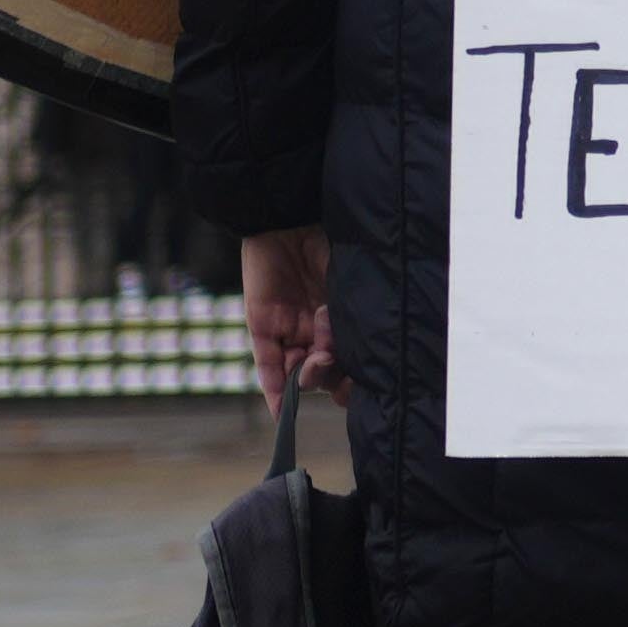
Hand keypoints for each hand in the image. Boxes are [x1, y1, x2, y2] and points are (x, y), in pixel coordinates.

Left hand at [240, 226, 350, 403]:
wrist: (288, 214)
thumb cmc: (328, 240)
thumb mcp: (348, 284)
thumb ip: (350, 319)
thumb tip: (363, 355)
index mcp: (338, 318)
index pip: (348, 359)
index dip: (356, 378)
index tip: (366, 385)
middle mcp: (314, 329)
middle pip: (324, 371)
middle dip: (330, 375)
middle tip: (330, 360)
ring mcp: (287, 330)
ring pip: (298, 370)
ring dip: (307, 377)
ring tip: (313, 366)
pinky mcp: (261, 326)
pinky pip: (267, 365)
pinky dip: (275, 389)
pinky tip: (282, 412)